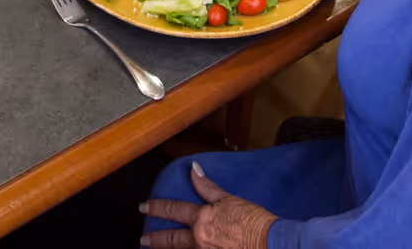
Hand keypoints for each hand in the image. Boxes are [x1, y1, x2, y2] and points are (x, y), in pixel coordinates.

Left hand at [141, 161, 277, 247]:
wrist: (269, 241)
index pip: (172, 210)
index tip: (143, 207)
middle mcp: (199, 238)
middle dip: (154, 239)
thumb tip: (193, 169)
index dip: (156, 207)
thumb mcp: (228, 198)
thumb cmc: (252, 220)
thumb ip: (207, 187)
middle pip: (170, 238)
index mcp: (202, 218)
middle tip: (142, 239)